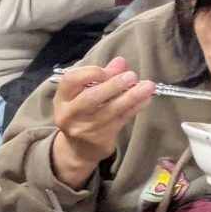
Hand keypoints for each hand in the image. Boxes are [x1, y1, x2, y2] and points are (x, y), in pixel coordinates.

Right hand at [47, 59, 157, 185]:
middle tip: (132, 76)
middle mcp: (69, 114)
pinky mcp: (100, 138)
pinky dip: (134, 108)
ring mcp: (85, 128)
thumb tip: (120, 62)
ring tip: (148, 86)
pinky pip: (121, 120)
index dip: (92, 73)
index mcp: (62, 98)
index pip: (72, 80)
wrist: (78, 149)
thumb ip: (101, 76)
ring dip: (130, 97)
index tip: (109, 71)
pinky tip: (145, 99)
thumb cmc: (82, 112)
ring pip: (109, 111)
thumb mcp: (84, 93)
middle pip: (91, 97)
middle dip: (113, 85)